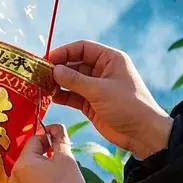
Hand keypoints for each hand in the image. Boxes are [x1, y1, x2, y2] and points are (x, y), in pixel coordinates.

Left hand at [10, 124, 88, 182]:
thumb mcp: (67, 160)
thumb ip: (60, 140)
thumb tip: (56, 127)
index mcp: (23, 163)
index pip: (34, 139)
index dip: (50, 137)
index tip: (62, 141)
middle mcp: (14, 176)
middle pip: (31, 155)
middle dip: (47, 155)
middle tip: (64, 162)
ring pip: (31, 170)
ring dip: (45, 169)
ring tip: (61, 178)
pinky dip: (42, 182)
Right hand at [49, 40, 173, 159]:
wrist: (142, 134)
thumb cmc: (128, 106)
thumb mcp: (100, 90)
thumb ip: (75, 80)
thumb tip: (54, 70)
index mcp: (110, 59)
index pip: (82, 48)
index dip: (64, 52)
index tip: (47, 60)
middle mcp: (102, 70)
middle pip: (74, 64)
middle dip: (58, 69)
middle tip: (40, 75)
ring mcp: (96, 88)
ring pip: (71, 81)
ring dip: (58, 83)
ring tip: (42, 87)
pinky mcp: (91, 104)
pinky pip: (72, 96)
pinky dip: (62, 96)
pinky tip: (51, 97)